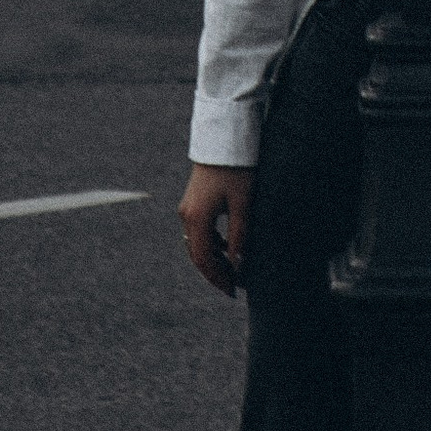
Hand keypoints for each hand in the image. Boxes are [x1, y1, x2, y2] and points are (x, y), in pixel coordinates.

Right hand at [181, 158, 252, 296]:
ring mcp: (188, 208)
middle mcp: (187, 215)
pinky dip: (212, 243)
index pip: (203, 259)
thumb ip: (240, 236)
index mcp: (197, 218)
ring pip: (197, 243)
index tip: (232, 291)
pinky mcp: (194, 201)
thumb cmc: (237, 170)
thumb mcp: (243, 205)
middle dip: (214, 272)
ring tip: (233, 269)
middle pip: (197, 254)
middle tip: (233, 287)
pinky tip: (228, 246)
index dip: (217, 278)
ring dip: (214, 259)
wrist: (224, 139)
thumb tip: (240, 265)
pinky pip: (199, 230)